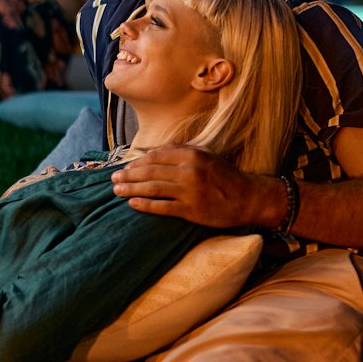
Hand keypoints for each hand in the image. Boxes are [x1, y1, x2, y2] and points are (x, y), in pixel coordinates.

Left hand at [111, 144, 282, 227]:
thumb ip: (180, 152)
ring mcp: (190, 191)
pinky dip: (145, 205)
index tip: (124, 167)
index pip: (155, 157)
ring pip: (152, 188)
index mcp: (191, 154)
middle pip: (150, 172)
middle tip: (113, 180)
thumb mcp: (205, 155)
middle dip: (128, 176)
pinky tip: (132, 203)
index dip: (136, 163)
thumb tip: (152, 152)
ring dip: (131, 189)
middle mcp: (189, 170)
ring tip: (116, 191)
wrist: (249, 198)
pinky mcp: (192, 210)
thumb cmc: (224, 176)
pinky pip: (162, 207)